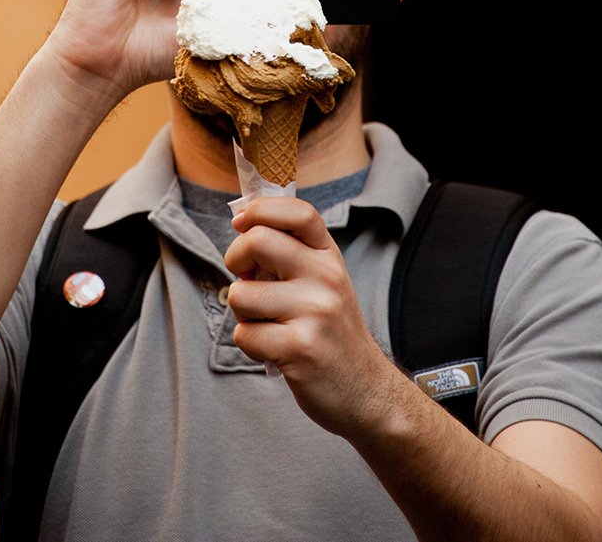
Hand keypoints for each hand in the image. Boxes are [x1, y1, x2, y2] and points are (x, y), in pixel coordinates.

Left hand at [224, 196, 401, 435]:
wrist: (366, 390)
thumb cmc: (332, 332)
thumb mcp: (324, 282)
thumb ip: (292, 253)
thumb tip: (243, 224)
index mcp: (330, 257)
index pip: (298, 213)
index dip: (260, 210)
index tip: (241, 223)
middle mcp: (326, 278)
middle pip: (258, 241)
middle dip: (235, 259)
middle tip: (247, 279)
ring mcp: (314, 312)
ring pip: (241, 294)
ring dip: (243, 313)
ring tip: (269, 324)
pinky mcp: (300, 348)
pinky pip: (245, 335)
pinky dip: (251, 344)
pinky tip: (275, 350)